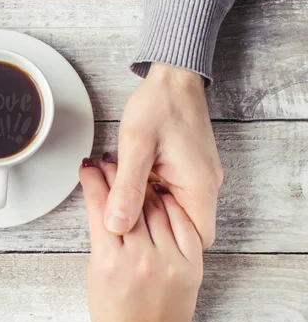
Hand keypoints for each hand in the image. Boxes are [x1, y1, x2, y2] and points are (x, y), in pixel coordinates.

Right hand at [80, 158, 202, 321]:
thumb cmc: (114, 318)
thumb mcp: (95, 277)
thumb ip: (101, 241)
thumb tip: (105, 207)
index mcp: (110, 262)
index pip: (101, 208)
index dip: (92, 182)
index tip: (87, 168)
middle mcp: (142, 258)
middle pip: (128, 203)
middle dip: (115, 176)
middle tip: (107, 162)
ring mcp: (170, 260)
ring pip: (156, 208)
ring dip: (142, 186)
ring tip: (132, 173)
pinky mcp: (191, 265)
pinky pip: (182, 223)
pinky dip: (171, 205)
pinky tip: (161, 194)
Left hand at [105, 63, 222, 247]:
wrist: (172, 77)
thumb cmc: (158, 105)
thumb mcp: (136, 147)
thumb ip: (126, 188)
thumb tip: (116, 225)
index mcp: (199, 186)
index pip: (198, 238)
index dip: (169, 244)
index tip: (140, 236)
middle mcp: (205, 186)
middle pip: (183, 227)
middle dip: (151, 225)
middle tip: (120, 213)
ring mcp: (197, 178)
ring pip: (173, 210)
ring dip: (147, 207)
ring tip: (119, 194)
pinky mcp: (187, 170)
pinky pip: (170, 193)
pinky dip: (149, 193)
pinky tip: (127, 181)